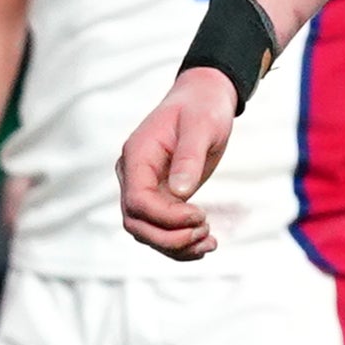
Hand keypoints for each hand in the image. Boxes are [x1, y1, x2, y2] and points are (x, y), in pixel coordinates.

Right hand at [117, 71, 238, 259]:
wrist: (203, 99)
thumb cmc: (202, 108)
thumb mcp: (202, 126)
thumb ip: (188, 158)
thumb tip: (180, 192)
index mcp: (137, 156)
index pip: (137, 201)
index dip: (166, 218)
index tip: (201, 215)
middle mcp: (133, 175)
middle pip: (136, 222)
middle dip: (170, 237)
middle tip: (207, 232)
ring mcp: (144, 187)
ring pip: (145, 232)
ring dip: (176, 246)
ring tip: (211, 243)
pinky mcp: (159, 196)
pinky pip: (160, 228)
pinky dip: (180, 243)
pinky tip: (205, 245)